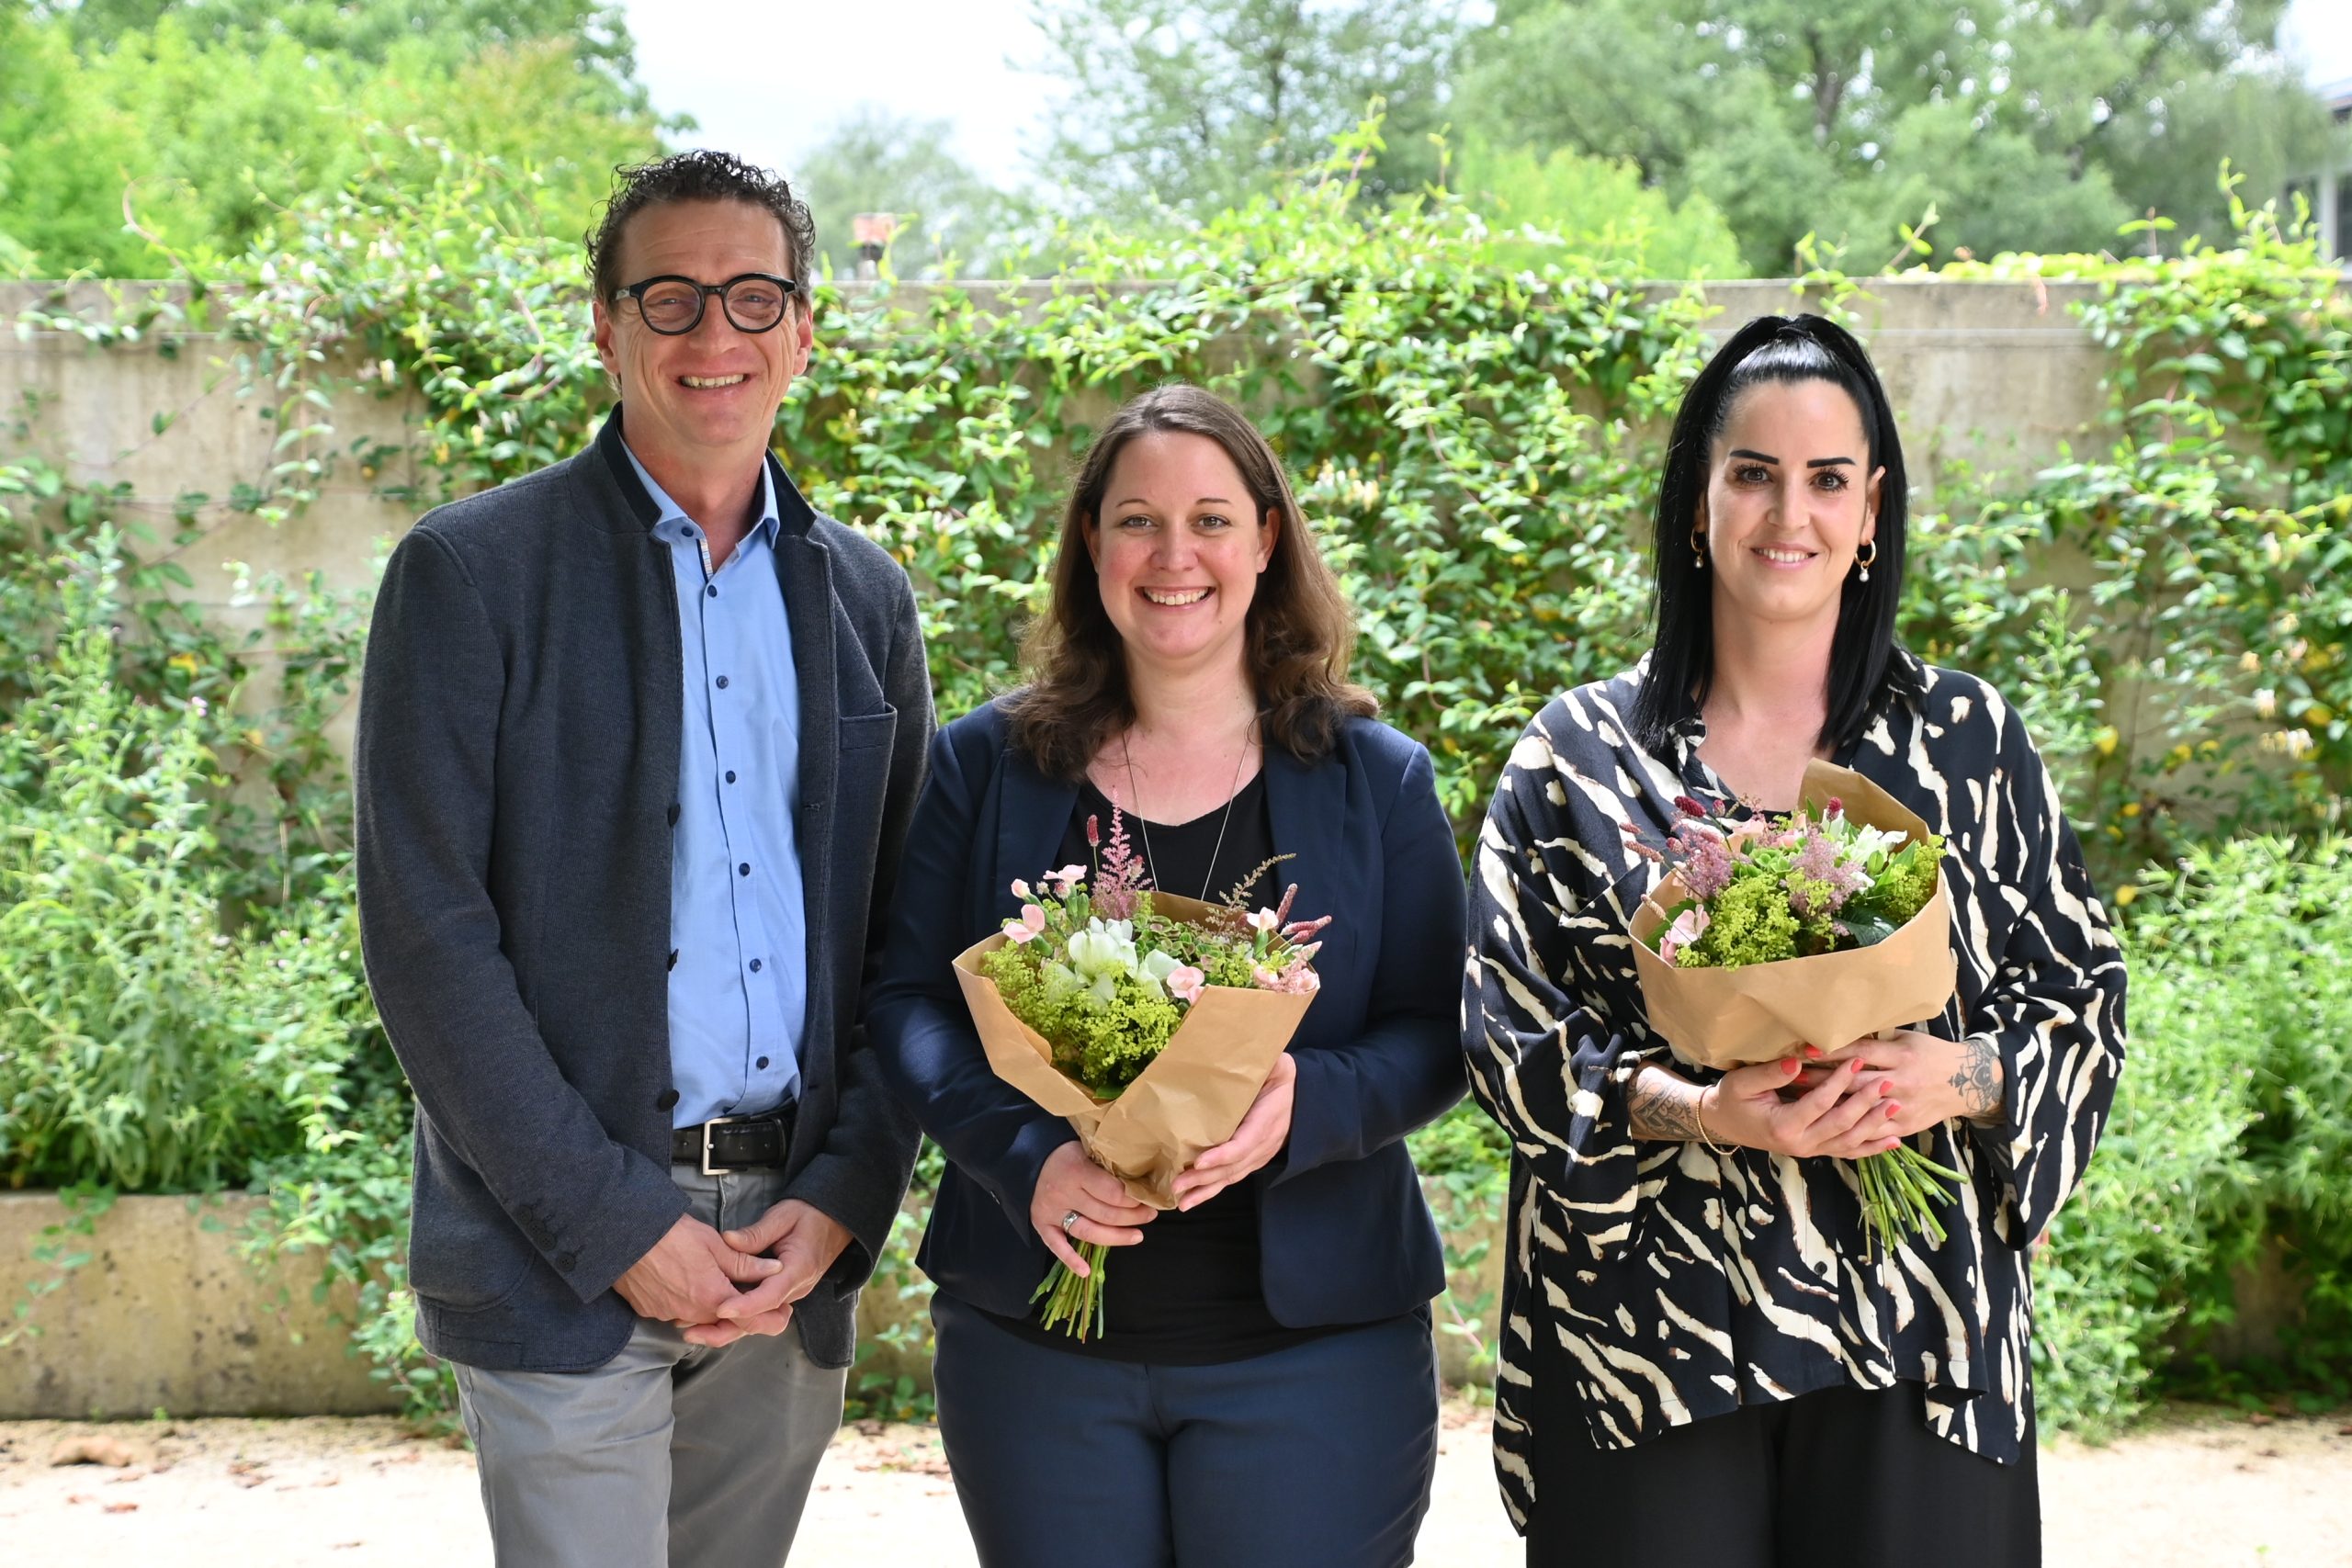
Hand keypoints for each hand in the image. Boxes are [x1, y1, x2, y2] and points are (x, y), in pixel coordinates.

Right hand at [613, 1213, 783, 1328]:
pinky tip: (685, 1281)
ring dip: (711, 1306)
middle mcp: (691, 1314)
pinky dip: (686, 1302)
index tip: (781, 1310)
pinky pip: (676, 1313)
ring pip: (699, 1318)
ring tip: (713, 1280)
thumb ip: (746, 1264)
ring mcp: (668, 1314)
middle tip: (748, 1291)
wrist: (624, 1235)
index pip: (749, 1320)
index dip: (768, 1316)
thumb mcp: (716, 1244)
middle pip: (724, 1321)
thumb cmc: (672, 1234)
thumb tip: (775, 1271)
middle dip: (739, 1310)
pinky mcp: (650, 1311)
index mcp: (713, 1298)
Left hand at [675, 1199, 854, 1348]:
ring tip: (694, 1331)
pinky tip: (711, 1319)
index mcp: (798, 1269)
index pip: (771, 1296)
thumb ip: (756, 1233)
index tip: (719, 1308)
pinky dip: (737, 1319)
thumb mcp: (783, 1216)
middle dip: (728, 1328)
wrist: (834, 1222)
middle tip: (694, 1331)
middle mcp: (796, 1289)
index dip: (745, 1306)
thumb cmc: (809, 1215)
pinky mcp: (783, 1295)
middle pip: (762, 1320)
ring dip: (728, 1328)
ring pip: (759, 1322)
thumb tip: (727, 1241)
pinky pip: (759, 1313)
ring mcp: (790, 1295)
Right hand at [1031, 1139, 1155, 1277]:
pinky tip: (1086, 1271)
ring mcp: (1052, 1211)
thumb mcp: (1090, 1148)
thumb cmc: (1067, 1152)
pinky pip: (1056, 1245)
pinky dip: (1070, 1260)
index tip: (1149, 1199)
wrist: (1031, 1157)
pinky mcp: (1041, 1224)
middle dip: (1132, 1217)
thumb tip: (1143, 1182)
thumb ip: (1110, 1166)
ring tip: (1137, 1236)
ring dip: (1116, 1237)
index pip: (1113, 1193)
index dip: (1134, 1200)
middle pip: (1104, 1214)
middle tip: (1150, 1215)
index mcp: (1077, 1171)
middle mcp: (1064, 1193)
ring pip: (1088, 1232)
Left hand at [1171, 1052, 1296, 1209]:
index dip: (1222, 1154)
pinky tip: (1191, 1199)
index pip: (1244, 1142)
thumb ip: (1263, 1061)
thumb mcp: (1277, 1064)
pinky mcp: (1253, 1160)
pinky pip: (1232, 1178)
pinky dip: (1211, 1191)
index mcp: (1268, 1119)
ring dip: (1205, 1190)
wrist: (1304, 1095)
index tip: (1199, 1160)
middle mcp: (1264, 1143)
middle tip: (1177, 1184)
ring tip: (1181, 1200)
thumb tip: (1241, 1045)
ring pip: (1231, 1177)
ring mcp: (1259, 1155)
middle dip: (1204, 1178)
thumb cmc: (1282, 1076)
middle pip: (1233, 1166)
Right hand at [1703, 1055, 1905, 1160]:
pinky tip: (1894, 1141)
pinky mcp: (1816, 1150)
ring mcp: (1810, 1150)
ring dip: (1875, 1124)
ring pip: (1850, 1141)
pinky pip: (1848, 1151)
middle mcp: (1800, 1144)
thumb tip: (1798, 1061)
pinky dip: (1872, 1147)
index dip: (1839, 1082)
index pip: (1819, 1103)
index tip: (1856, 1061)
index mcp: (1783, 1126)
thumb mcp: (1742, 1082)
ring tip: (1896, 1105)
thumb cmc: (1732, 1098)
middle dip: (1866, 1102)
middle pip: (1841, 1124)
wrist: (1724, 1122)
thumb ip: (1771, 1074)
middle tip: (1886, 1082)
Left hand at [1797, 1031, 2005, 1135]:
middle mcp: (1903, 1080)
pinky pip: (1875, 1131)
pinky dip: (1851, 1129)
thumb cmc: (1930, 1052)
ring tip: (1802, 1102)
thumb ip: (1876, 1038)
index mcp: (1901, 1055)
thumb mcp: (1906, 1037)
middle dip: (1822, 1082)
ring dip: (1831, 1106)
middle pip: (1855, 1083)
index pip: (1860, 1053)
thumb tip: (1839, 1029)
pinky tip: (1826, 1127)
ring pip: (1861, 1109)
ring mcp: (1905, 1105)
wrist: (1968, 1081)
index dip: (1831, 1052)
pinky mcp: (1907, 1124)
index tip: (1804, 1049)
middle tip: (1792, 1079)